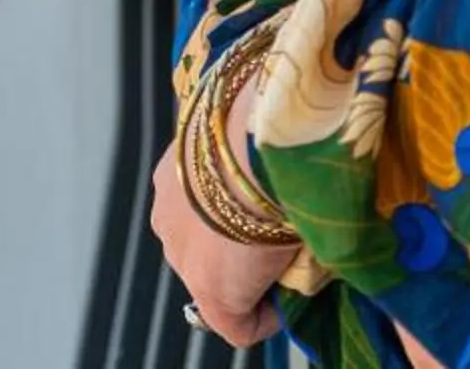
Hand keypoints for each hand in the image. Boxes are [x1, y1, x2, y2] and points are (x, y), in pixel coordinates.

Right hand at [147, 145, 291, 346]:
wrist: (253, 141)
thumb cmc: (287, 205)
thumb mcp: (307, 257)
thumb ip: (295, 276)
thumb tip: (302, 270)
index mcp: (215, 290)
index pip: (238, 327)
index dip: (269, 313)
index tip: (292, 291)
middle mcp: (179, 258)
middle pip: (210, 279)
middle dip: (240, 268)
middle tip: (277, 244)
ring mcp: (165, 214)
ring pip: (192, 237)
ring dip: (217, 229)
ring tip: (251, 203)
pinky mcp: (162, 175)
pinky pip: (183, 199)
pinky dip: (204, 194)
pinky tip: (231, 174)